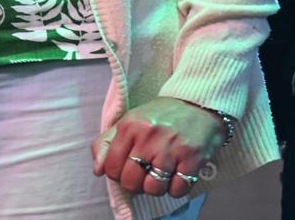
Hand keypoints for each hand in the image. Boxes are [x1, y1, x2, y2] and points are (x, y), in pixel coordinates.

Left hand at [91, 97, 224, 199]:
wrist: (197, 103)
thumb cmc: (160, 115)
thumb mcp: (130, 120)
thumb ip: (107, 143)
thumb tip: (97, 169)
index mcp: (130, 125)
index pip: (111, 166)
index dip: (116, 173)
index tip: (124, 168)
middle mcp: (149, 136)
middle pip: (131, 181)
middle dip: (135, 183)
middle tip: (143, 173)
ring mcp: (171, 148)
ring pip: (153, 188)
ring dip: (156, 187)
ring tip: (159, 173)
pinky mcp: (192, 158)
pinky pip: (177, 190)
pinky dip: (175, 188)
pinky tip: (175, 174)